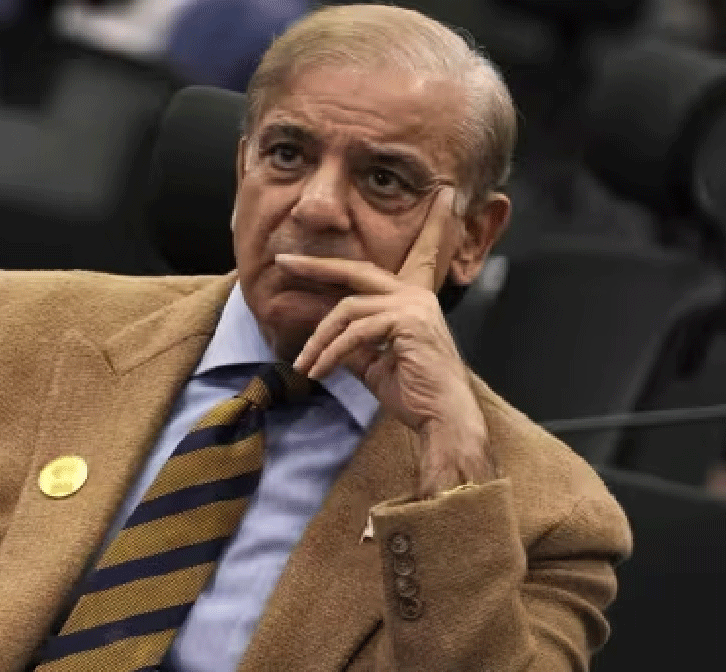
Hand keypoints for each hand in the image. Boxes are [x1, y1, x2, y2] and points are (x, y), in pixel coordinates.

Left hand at [277, 186, 495, 497]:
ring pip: (346, 310)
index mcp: (413, 298)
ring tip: (305, 366)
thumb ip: (353, 342)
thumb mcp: (374, 361)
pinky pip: (354, 332)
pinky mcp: (407, 322)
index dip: (426, 226)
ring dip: (319, 340)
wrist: (442, 419)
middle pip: (355, 270)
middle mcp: (415, 294)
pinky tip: (318, 371)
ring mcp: (413, 305)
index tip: (443, 197)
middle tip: (282, 261)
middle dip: (315, 266)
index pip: (412, 255)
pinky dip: (331, 352)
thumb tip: (324, 337)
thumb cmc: (414, 392)